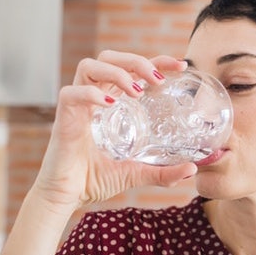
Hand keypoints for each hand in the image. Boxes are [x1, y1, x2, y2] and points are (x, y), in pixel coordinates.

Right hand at [32, 50, 196, 215]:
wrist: (67, 197)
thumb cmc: (96, 179)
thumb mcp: (137, 173)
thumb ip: (163, 172)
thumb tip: (192, 169)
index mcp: (112, 103)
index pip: (133, 70)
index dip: (156, 61)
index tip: (181, 64)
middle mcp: (94, 98)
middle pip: (110, 58)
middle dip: (135, 61)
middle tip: (156, 79)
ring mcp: (78, 105)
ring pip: (90, 65)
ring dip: (117, 72)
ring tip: (137, 91)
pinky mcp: (63, 117)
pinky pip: (72, 93)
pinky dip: (91, 94)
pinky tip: (110, 105)